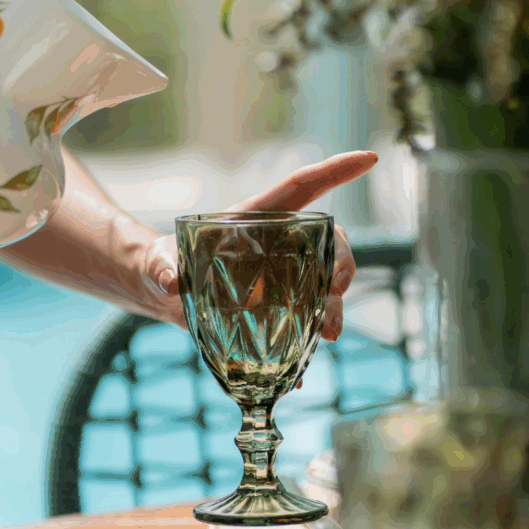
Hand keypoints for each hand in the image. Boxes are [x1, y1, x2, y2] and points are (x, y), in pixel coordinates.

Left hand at [142, 150, 378, 351]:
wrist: (165, 296)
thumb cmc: (163, 264)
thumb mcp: (158, 262)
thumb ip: (161, 267)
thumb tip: (171, 281)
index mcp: (255, 218)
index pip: (301, 187)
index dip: (336, 171)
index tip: (370, 157)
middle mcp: (278, 244)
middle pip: (326, 243)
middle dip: (342, 263)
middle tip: (337, 291)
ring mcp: (282, 278)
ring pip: (324, 285)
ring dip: (333, 308)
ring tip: (328, 334)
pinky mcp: (277, 309)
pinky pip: (304, 322)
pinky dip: (307, 345)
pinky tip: (303, 371)